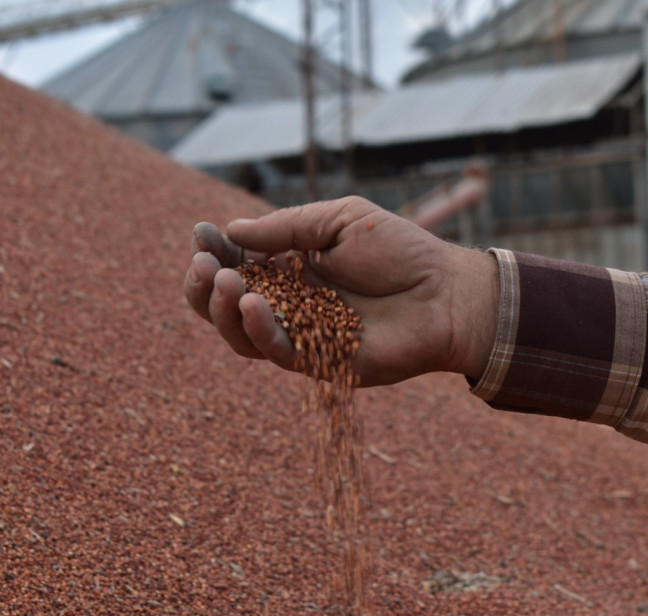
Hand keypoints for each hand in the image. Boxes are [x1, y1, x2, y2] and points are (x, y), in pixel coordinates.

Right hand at [183, 197, 497, 386]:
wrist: (447, 291)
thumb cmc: (401, 251)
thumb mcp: (339, 221)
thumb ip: (287, 228)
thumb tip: (231, 230)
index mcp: (291, 269)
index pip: (238, 265)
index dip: (213, 253)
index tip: (200, 236)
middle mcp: (290, 305)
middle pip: (227, 305)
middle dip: (203, 287)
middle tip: (201, 266)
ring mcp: (303, 336)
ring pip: (242, 335)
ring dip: (222, 311)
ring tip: (224, 283)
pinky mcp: (321, 363)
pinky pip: (278, 353)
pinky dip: (260, 331)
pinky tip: (250, 305)